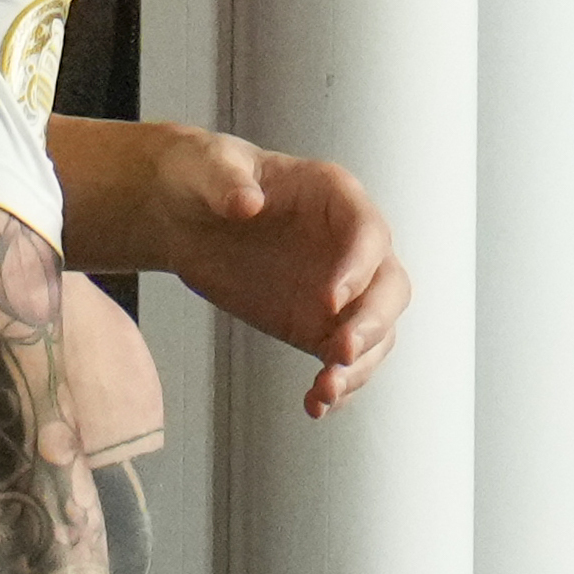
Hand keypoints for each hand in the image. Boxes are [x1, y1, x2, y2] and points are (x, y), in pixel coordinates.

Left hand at [144, 130, 408, 417]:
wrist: (184, 214)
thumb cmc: (202, 175)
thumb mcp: (206, 167)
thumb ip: (227, 181)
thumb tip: (247, 203)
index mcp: (336, 196)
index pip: (370, 233)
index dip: (359, 267)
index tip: (331, 300)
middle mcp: (351, 246)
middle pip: (390, 289)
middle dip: (373, 324)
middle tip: (341, 352)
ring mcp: (341, 290)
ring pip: (375, 334)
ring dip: (358, 367)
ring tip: (324, 392)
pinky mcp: (316, 325)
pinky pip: (342, 361)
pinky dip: (334, 386)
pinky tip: (314, 406)